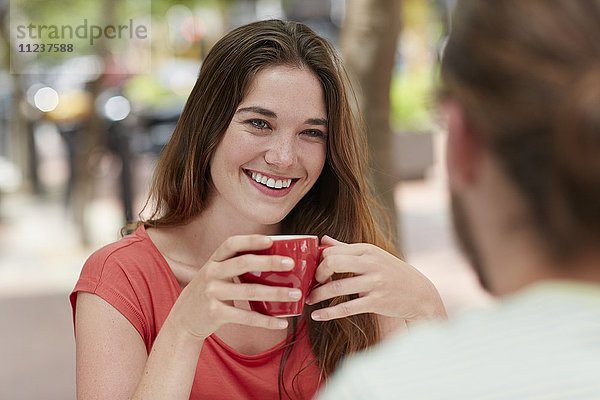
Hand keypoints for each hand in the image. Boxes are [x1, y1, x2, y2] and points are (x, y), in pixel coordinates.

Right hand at [169, 235, 301, 339]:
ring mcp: (212, 293)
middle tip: (291, 264)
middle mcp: (211, 273)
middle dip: (269, 262)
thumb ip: (235, 266)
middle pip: (244, 263)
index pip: (231, 244)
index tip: (271, 240)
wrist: (183, 320)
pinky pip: (246, 317)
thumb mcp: (215, 275)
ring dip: (276, 293)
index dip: (251, 240)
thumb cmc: (209, 293)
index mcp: (213, 261)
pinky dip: (266, 321)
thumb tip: (274, 260)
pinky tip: (282, 323)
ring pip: (249, 291)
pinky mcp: (215, 313)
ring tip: (296, 294)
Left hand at [306, 236, 445, 322]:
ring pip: (336, 287)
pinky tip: (317, 316)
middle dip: (317, 274)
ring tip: (310, 300)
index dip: (319, 261)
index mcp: (367, 250)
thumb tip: (323, 239)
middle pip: (332, 263)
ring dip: (318, 295)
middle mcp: (370, 263)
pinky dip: (328, 313)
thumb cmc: (392, 273)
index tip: (315, 271)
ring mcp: (374, 283)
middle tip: (312, 283)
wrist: (420, 294)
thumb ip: (346, 248)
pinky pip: (346, 308)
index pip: (333, 250)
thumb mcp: (373, 256)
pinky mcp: (376, 302)